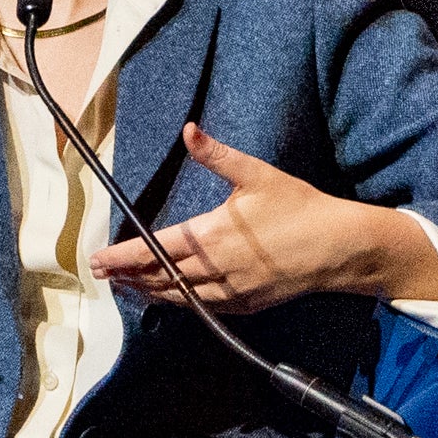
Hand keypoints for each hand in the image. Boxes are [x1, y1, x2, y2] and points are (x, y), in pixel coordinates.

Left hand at [91, 123, 437, 313]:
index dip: (123, 257)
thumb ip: (217, 155)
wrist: (339, 247)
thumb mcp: (258, 175)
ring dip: (149, 291)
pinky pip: (202, 307)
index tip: (98, 259)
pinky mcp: (245, 304)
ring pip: (179, 296)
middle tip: (101, 272)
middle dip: (128, 275)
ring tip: (126, 285)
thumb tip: (189, 130)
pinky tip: (168, 295)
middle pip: (160, 277)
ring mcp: (231, 291)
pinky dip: (179, 301)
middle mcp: (217, 269)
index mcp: (214, 235)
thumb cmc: (300, 208)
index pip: (156, 250)